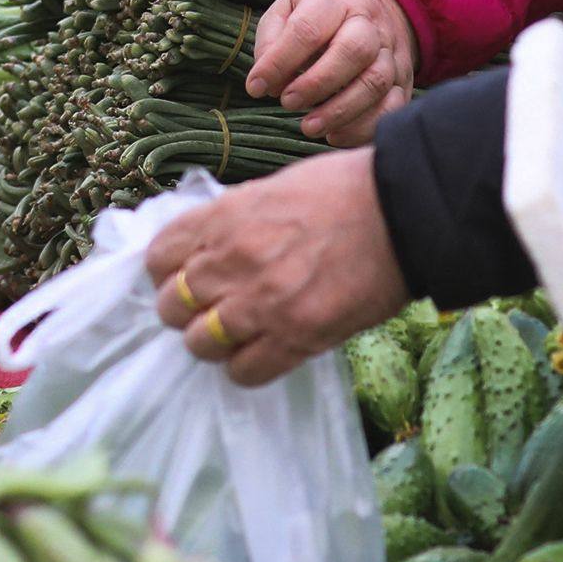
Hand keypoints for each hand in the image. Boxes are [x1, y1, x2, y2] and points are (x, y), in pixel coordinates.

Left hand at [146, 147, 409, 385]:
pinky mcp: (295, 336)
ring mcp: (260, 301)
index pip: (159, 257)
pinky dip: (246, 368)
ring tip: (239, 333)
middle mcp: (232, 260)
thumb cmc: (346, 190)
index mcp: (225, 217)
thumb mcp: (274, 189)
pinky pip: (243, 372)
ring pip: (200, 343)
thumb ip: (235, 220)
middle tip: (212, 308)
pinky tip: (264, 351)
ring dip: (214, 342)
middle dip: (186, 310)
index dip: (166, 273)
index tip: (181, 277)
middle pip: (171, 305)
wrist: (403, 209)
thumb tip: (209, 248)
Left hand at [246, 0, 418, 146]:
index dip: (279, 62)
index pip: (307, 29)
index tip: (256, 88)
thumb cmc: (318, 15)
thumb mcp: (287, 10)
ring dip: (340, 111)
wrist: (374, 6)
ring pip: (376, 82)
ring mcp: (391, 51)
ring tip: (308, 127)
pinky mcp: (403, 80)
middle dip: (317, 83)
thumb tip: (265, 83)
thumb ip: (271, 41)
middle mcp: (368, 22)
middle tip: (288, 103)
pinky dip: (364, 127)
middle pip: (354, 50)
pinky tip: (335, 135)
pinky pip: (393, 107)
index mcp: (334, 0)